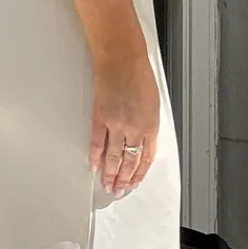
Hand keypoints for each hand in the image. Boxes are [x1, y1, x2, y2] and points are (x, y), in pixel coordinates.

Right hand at [89, 43, 158, 196]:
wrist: (122, 58)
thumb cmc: (138, 73)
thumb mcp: (153, 101)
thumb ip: (147, 121)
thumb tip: (142, 136)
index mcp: (151, 124)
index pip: (146, 157)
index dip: (140, 173)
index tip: (135, 182)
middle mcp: (135, 128)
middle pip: (129, 161)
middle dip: (124, 179)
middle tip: (119, 190)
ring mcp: (116, 124)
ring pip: (113, 157)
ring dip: (110, 174)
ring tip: (107, 185)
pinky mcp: (100, 117)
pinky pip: (96, 142)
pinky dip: (95, 155)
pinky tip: (94, 164)